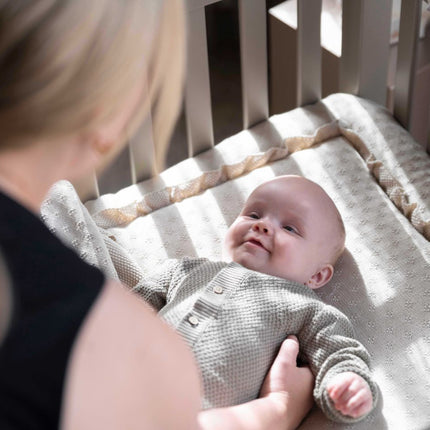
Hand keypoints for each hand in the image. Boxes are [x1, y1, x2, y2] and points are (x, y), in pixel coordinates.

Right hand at [198, 336, 313, 429]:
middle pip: (305, 373)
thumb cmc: (281, 387)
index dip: (301, 353)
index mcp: (313, 377)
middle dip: (297, 367)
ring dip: (293, 380)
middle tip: (286, 361)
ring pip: (300, 385)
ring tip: (283, 374)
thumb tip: (293, 337)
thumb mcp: (284, 361)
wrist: (274, 416)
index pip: (310, 360)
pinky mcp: (296, 411)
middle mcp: (313, 391)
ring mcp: (305, 403)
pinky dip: (290, 390)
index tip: (292, 350)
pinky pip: (295, 395)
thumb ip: (289, 347)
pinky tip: (282, 388)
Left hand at [326, 372, 372, 418]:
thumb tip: (330, 392)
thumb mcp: (336, 384)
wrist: (358, 388)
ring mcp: (365, 392)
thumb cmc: (343, 386)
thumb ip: (331, 387)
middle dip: (343, 400)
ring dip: (350, 406)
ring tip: (343, 411)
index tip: (332, 397)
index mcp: (350, 377)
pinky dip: (358, 411)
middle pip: (351, 391)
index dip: (338, 390)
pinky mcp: (369, 402)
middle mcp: (359, 383)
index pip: (344, 382)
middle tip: (337, 406)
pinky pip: (365, 406)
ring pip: (359, 398)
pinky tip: (352, 414)